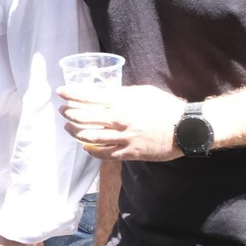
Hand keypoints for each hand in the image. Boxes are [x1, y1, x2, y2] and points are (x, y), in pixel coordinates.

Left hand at [58, 83, 186, 161]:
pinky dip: (91, 151)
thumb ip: (122, 93)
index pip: (89, 96)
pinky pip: (104, 154)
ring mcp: (123, 137)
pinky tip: (86, 147)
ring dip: (75, 132)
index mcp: (122, 101)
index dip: (72, 94)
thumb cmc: (166, 106)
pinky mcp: (129, 152)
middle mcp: (118, 119)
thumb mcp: (143, 92)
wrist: (185, 129)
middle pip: (84, 117)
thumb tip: (106, 92)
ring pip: (89, 136)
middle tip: (63, 111)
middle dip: (69, 113)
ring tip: (69, 128)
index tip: (60, 92)